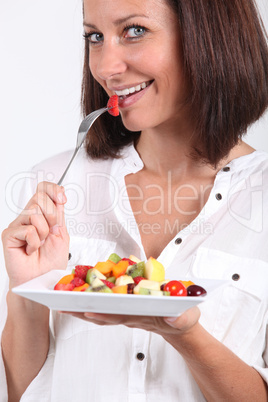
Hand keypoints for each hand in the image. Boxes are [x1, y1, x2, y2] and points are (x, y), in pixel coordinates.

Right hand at [2, 181, 69, 286]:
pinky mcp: (9, 235)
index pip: (43, 189)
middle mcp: (28, 217)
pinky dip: (34, 242)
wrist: (41, 280)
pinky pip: (27, 229)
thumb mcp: (62, 234)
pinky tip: (31, 250)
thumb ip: (59, 215)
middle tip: (50, 232)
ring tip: (40, 244)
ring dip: (43, 231)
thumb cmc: (50, 262)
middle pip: (39, 197)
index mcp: (42, 214)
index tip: (62, 199)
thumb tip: (59, 196)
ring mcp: (17, 225)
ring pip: (33, 212)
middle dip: (51, 215)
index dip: (53, 189)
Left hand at [60, 306, 200, 337]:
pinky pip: (105, 305)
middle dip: (83, 310)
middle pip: (104, 314)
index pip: (120, 316)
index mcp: (142, 317)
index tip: (89, 310)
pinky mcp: (125, 306)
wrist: (180, 324)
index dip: (104, 314)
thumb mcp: (187, 318)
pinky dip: (92, 301)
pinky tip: (81, 295)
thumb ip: (183, 318)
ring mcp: (126, 312)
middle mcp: (130, 316)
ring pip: (101, 311)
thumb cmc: (181, 319)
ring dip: (82, 307)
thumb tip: (174, 317)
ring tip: (64, 300)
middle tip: (64, 304)